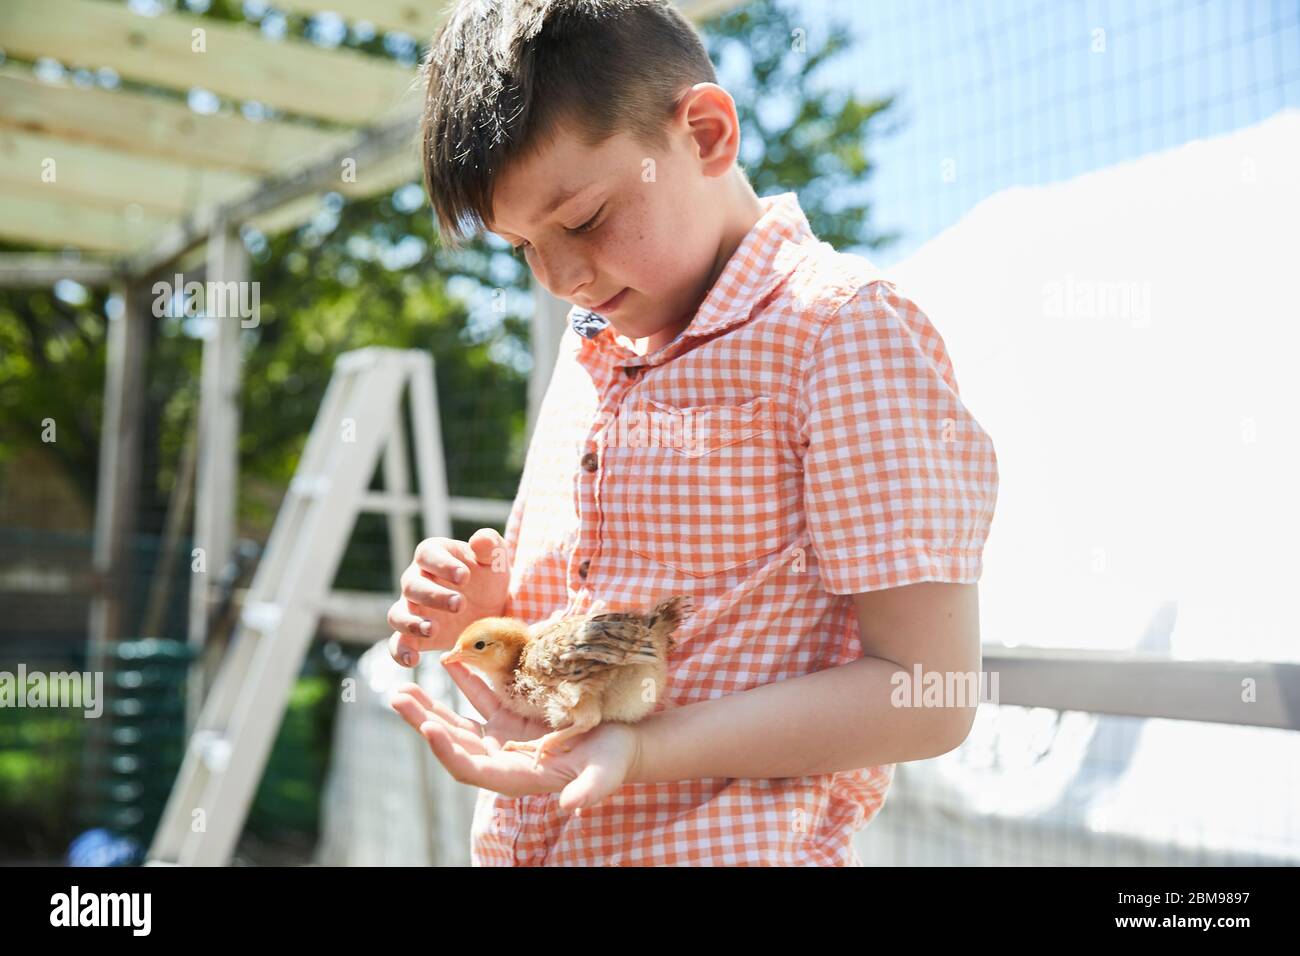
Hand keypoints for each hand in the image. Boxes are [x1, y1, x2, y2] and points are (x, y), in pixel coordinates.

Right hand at [387, 528, 509, 667]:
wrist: (492, 609)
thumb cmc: (489, 577)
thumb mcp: (495, 560)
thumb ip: (490, 545)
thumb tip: (479, 540)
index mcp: (434, 555)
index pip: (427, 554)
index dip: (442, 564)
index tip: (464, 577)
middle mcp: (416, 580)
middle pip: (411, 585)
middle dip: (434, 595)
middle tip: (460, 605)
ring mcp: (412, 609)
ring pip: (397, 614)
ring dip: (412, 623)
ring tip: (434, 630)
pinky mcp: (414, 635)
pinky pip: (398, 644)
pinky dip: (400, 653)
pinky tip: (414, 661)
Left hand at [388, 662, 640, 813]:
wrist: (622, 742)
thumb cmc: (614, 760)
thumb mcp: (605, 773)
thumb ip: (589, 791)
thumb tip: (572, 807)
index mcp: (515, 777)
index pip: (469, 768)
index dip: (446, 751)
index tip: (428, 728)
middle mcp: (501, 758)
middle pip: (453, 743)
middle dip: (424, 721)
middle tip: (398, 698)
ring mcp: (503, 736)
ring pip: (458, 722)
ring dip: (431, 706)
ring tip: (403, 687)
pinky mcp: (511, 716)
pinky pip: (481, 698)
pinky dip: (465, 682)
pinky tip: (450, 663)